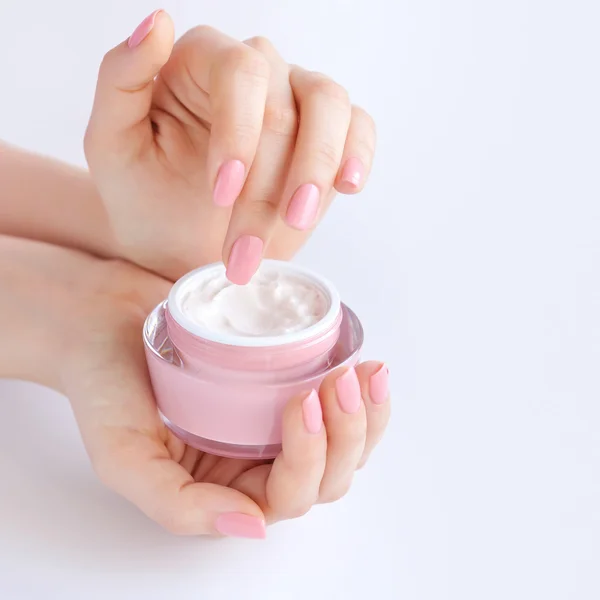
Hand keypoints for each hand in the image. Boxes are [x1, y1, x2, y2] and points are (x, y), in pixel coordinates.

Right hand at [64, 258, 390, 536]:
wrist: (103, 323)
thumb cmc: (106, 387)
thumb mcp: (123, 456)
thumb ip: (178, 505)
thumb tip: (249, 527)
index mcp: (224, 490)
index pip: (287, 495)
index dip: (308, 456)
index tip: (300, 398)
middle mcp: (256, 464)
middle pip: (328, 475)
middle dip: (347, 432)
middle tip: (342, 380)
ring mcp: (273, 427)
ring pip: (342, 444)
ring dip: (366, 416)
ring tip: (367, 374)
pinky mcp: (281, 387)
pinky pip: (334, 404)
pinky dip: (358, 392)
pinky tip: (365, 366)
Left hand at [84, 11, 375, 282]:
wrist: (174, 246)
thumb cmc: (143, 195)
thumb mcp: (112, 144)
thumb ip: (121, 80)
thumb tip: (155, 21)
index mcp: (201, 63)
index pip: (238, 71)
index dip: (238, 132)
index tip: (222, 193)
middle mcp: (256, 73)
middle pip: (284, 106)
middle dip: (267, 187)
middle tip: (245, 249)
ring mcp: (296, 103)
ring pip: (329, 110)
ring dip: (315, 172)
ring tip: (295, 223)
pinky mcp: (327, 140)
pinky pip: (358, 129)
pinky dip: (358, 155)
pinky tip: (347, 186)